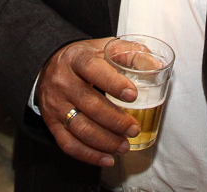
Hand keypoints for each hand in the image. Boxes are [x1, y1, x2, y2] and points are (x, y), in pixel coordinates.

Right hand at [36, 38, 139, 166]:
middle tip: (134, 129)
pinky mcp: (51, 122)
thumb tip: (156, 65)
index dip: (113, 84)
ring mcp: (55, 103)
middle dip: (115, 121)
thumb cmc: (85, 58)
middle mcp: (63, 81)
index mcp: (77, 58)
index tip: (133, 96)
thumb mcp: (106, 48)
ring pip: (79, 128)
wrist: (50, 64)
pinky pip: (68, 144)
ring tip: (124, 146)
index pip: (93, 69)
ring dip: (105, 141)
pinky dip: (89, 155)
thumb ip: (132, 54)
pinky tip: (107, 158)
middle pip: (89, 104)